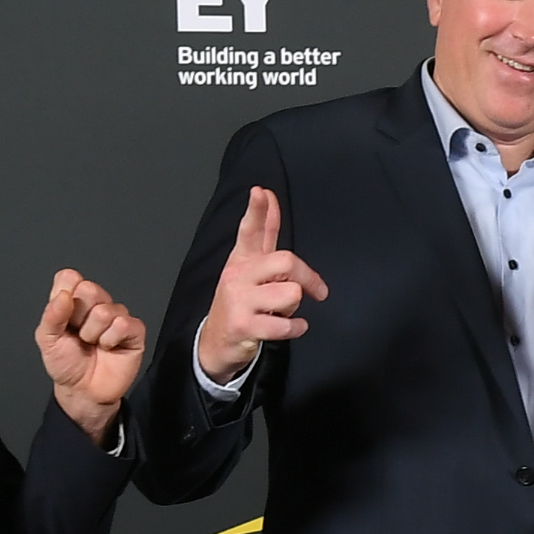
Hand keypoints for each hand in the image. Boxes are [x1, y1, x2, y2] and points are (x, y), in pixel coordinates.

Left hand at [38, 270, 145, 441]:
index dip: (64, 297)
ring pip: (105, 310)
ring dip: (93, 334)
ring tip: (92, 344)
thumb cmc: (66, 364)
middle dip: (79, 317)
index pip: (69, 277)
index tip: (63, 319)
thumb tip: (64, 295)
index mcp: (74, 300)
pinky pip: (123, 324)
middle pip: (89, 289)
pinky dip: (110, 340)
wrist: (83, 391)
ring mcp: (117, 315)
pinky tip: (108, 348)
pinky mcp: (134, 331)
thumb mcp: (47, 340)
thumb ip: (51, 316)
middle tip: (78, 333)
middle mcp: (96, 303)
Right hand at [198, 185, 327, 384]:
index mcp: (242, 260)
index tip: (261, 192)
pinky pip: (286, 325)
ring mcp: (240, 301)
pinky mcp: (245, 326)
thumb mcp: (247, 269)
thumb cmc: (240, 303)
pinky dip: (296, 328)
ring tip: (282, 312)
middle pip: (285, 261)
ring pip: (290, 293)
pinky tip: (292, 327)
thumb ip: (262, 237)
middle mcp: (239, 276)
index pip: (250, 230)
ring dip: (295, 307)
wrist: (216, 342)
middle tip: (318, 291)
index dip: (258, 211)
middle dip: (308, 276)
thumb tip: (269, 198)